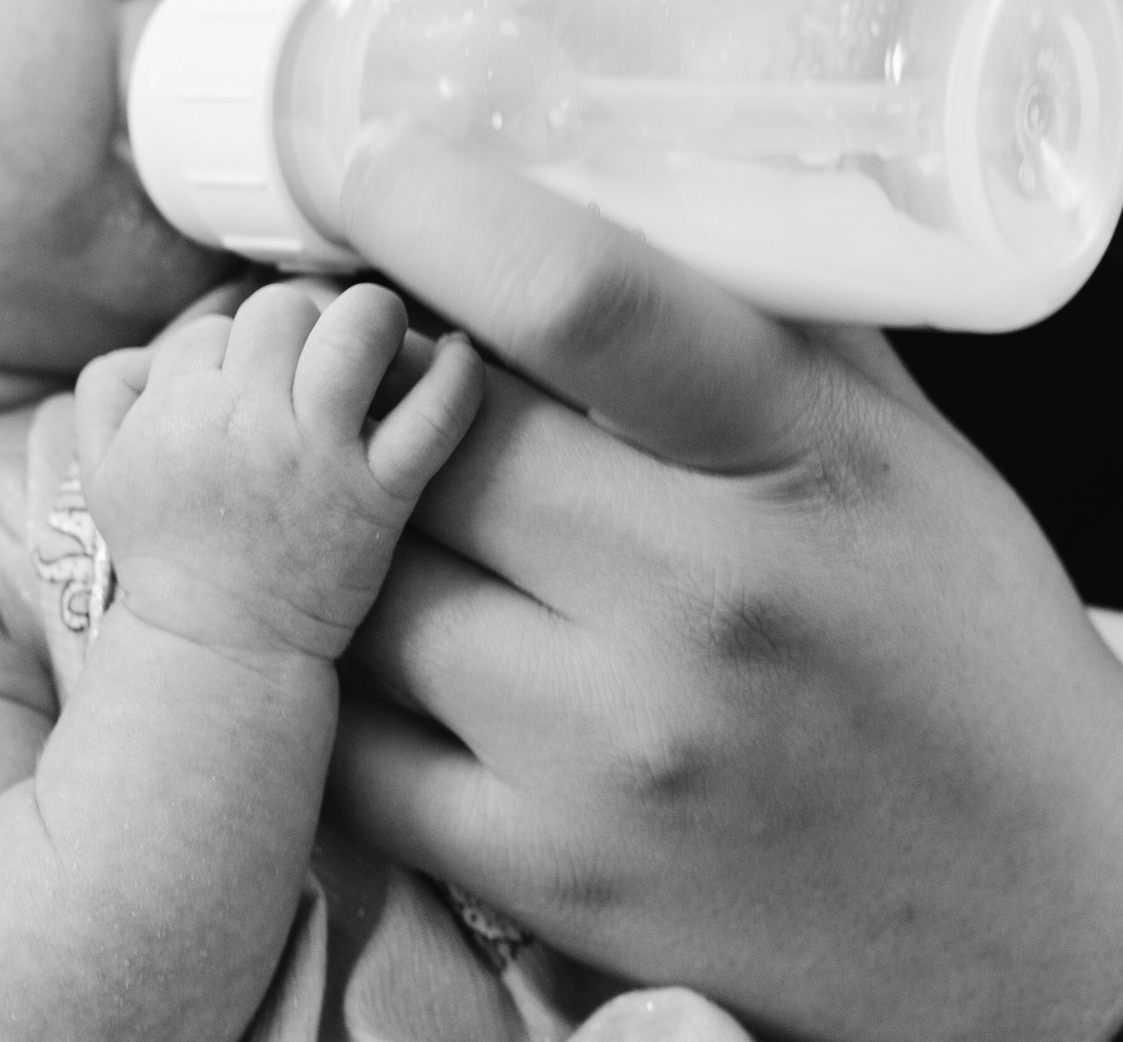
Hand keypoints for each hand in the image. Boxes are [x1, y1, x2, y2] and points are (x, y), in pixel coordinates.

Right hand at [76, 281, 481, 661]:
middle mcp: (246, 421)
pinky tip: (459, 357)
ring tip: (377, 346)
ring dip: (374, 322)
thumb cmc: (165, 554)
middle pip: (282, 311)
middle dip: (296, 329)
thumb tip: (158, 343)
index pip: (213, 330)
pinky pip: (435, 414)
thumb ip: (108, 390)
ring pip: (359, 328)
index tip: (242, 396)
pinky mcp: (379, 494)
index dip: (229, 355)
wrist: (219, 647)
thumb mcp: (101, 472)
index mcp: (174, 411)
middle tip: (307, 372)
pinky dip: (457, 376)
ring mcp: (318, 455)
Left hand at [328, 132, 1122, 1041]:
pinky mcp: (547, 873)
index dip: (435, 220)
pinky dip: (346, 692)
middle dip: (374, 407)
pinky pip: (356, 755)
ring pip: (364, 600)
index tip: (373, 194)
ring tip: (395, 539)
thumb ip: (749, 336)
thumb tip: (585, 224)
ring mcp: (608, 754)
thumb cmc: (956, 665)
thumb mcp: (900, 457)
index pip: (576, 297)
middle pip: (423, 451)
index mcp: (797, 463)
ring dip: (353, 552)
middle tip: (372, 397)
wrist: (1027, 917)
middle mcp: (697, 606)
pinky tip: (393, 662)